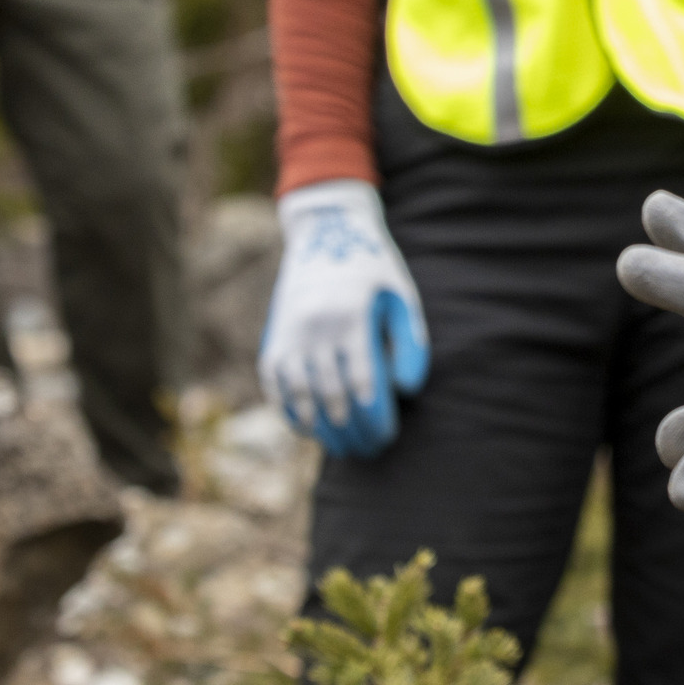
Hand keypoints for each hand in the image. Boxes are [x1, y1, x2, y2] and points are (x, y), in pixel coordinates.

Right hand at [260, 179, 431, 458]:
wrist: (325, 234)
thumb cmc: (374, 271)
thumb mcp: (401, 297)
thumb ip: (411, 344)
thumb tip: (407, 391)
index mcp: (351, 318)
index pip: (362, 385)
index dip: (374, 419)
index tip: (387, 437)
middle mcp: (314, 329)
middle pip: (331, 399)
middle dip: (352, 432)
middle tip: (371, 450)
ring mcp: (288, 336)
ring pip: (301, 399)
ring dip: (322, 431)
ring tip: (345, 447)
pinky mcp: (273, 341)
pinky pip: (277, 388)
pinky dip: (292, 414)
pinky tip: (312, 430)